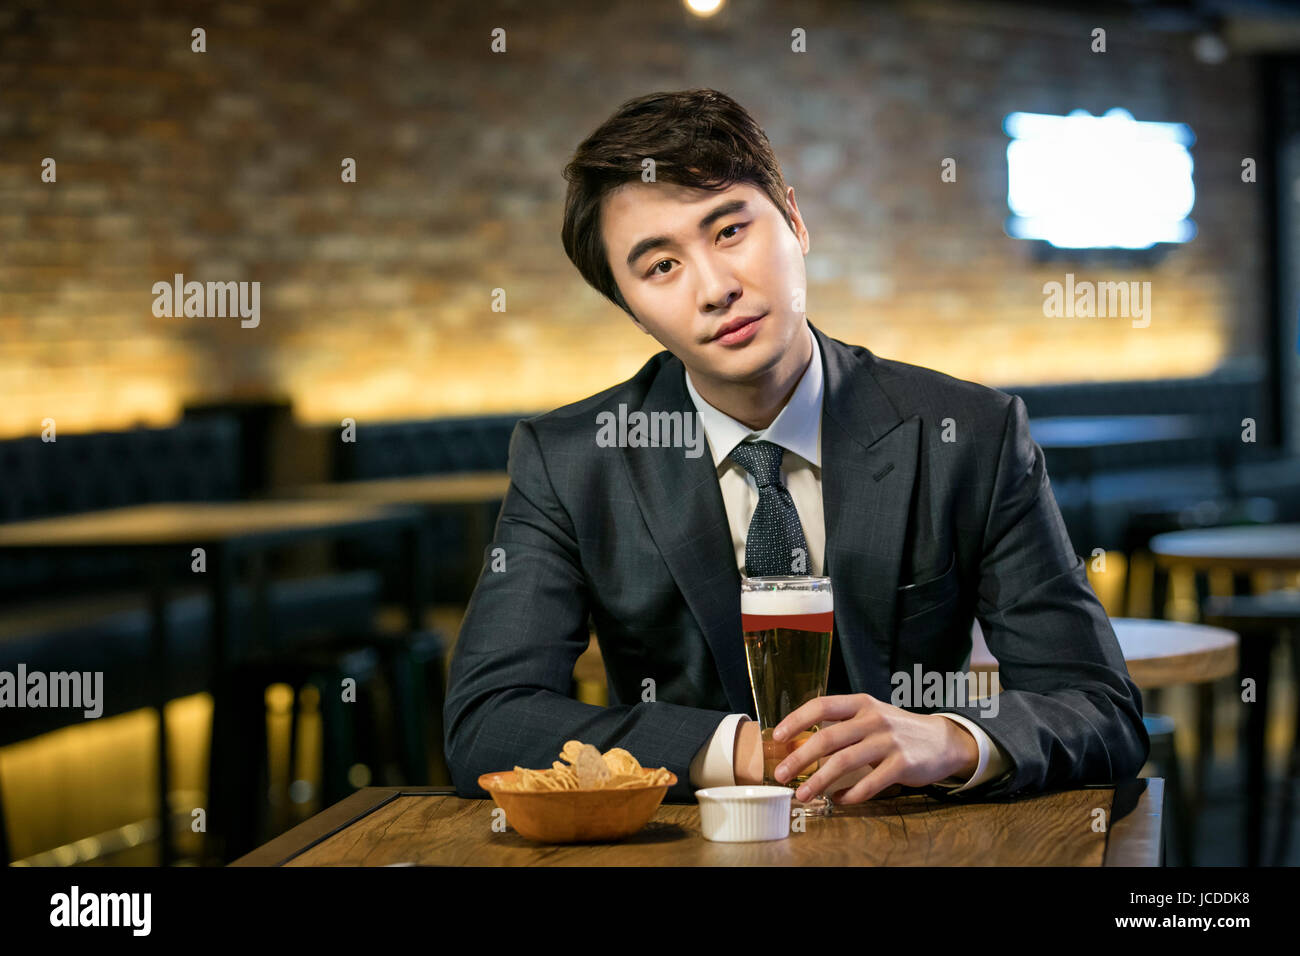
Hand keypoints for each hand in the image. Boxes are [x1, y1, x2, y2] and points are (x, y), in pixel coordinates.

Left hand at [771, 694, 978, 803]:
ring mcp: (888, 742)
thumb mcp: (870, 716)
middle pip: (827, 738)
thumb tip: (800, 743)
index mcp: (860, 704)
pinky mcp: (902, 765)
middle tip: (780, 774)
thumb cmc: (895, 730)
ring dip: (819, 781)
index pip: (821, 706)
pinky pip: (869, 784)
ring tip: (802, 794)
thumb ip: (842, 725)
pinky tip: (839, 799)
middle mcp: (873, 719)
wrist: (942, 741)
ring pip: (844, 762)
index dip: (796, 721)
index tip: (777, 737)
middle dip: (799, 758)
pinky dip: (851, 794)